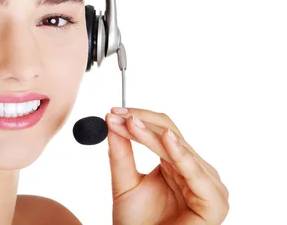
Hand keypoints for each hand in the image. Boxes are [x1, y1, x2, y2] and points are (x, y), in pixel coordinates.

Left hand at [106, 107, 228, 224]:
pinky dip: (181, 155)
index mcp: (176, 163)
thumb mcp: (123, 183)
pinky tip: (167, 140)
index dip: (137, 118)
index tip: (111, 112)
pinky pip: (196, 173)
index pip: (161, 130)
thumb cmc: (138, 223)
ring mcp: (206, 184)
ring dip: (151, 135)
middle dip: (141, 122)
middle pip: (170, 134)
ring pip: (178, 148)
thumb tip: (111, 122)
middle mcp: (193, 170)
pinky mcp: (214, 202)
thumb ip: (120, 154)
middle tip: (116, 115)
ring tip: (129, 124)